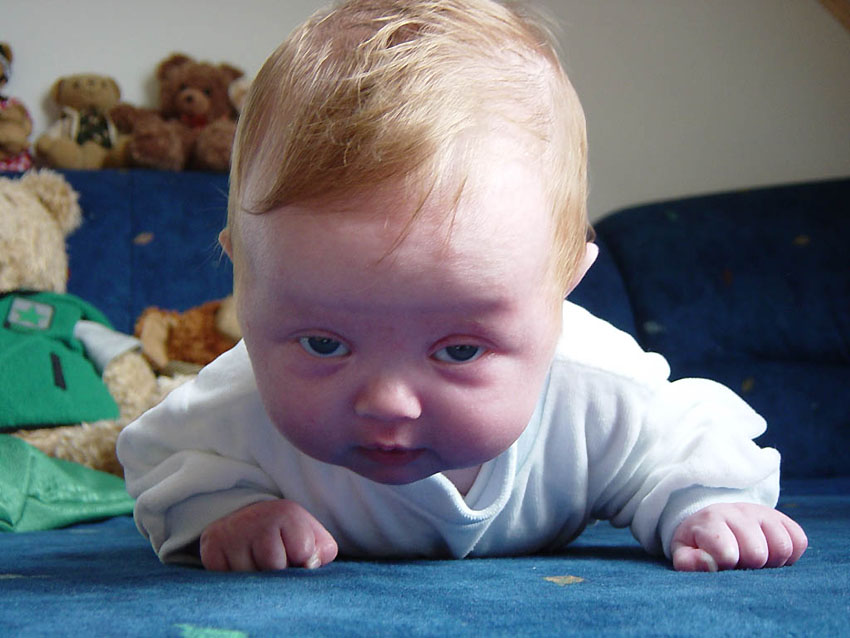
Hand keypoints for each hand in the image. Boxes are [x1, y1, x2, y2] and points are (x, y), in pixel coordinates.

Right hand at [200, 499, 337, 571]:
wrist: (248, 522)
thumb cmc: (286, 536)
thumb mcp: (312, 537)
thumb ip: (322, 552)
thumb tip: (308, 566)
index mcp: (286, 513)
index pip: (302, 553)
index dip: (303, 562)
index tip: (296, 554)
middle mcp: (255, 518)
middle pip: (274, 567)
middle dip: (279, 573)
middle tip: (274, 560)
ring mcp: (230, 533)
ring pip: (250, 579)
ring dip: (257, 581)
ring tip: (257, 563)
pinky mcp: (211, 550)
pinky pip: (229, 582)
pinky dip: (238, 582)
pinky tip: (241, 567)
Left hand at [671, 502, 806, 571]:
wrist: (715, 520)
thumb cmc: (700, 544)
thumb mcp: (684, 553)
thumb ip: (689, 562)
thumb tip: (709, 564)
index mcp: (711, 520)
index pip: (727, 553)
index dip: (726, 565)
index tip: (720, 563)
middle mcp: (739, 512)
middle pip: (758, 554)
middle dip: (748, 566)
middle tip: (738, 563)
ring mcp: (763, 513)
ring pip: (782, 547)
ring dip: (771, 562)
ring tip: (753, 561)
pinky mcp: (783, 519)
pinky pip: (799, 541)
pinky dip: (789, 555)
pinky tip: (770, 553)